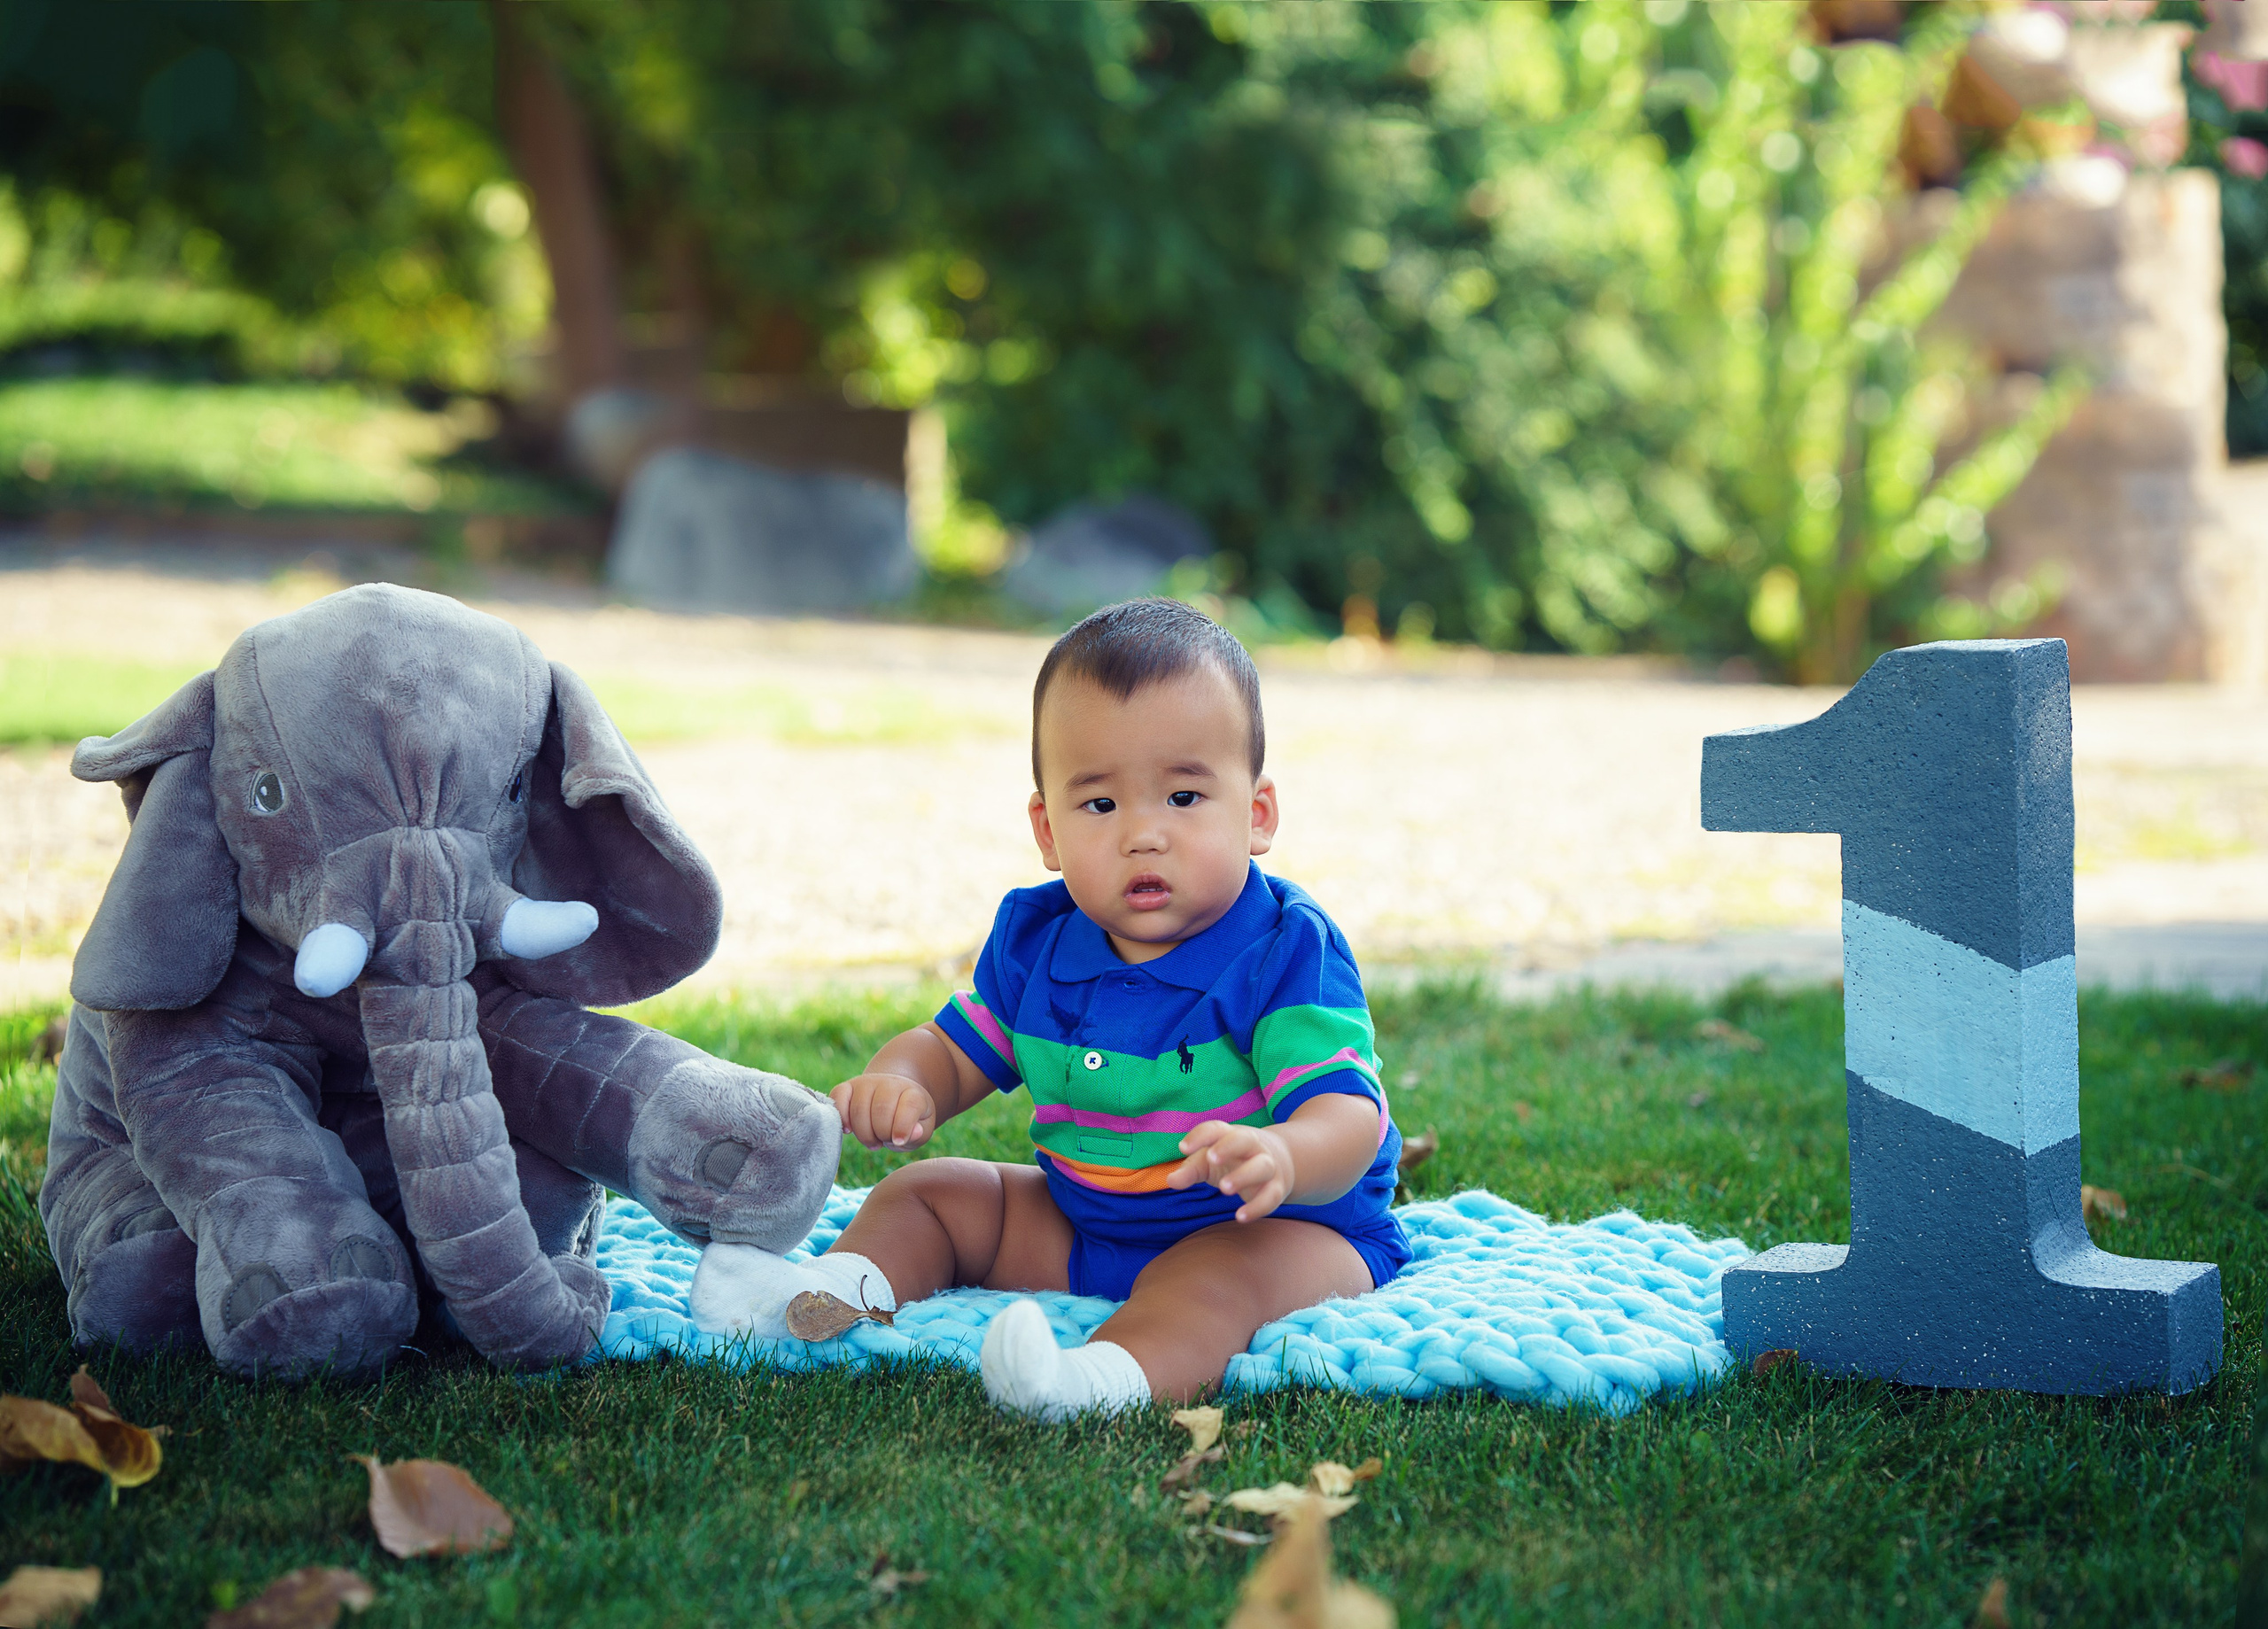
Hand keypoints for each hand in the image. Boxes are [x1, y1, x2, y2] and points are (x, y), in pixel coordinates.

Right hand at [831, 1072, 937, 1149]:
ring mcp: (866, 1083)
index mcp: (913, 1093)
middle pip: (881, 1110)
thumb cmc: (908, 1120)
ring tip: (872, 1140)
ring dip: (864, 1134)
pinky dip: (841, 1118)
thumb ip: (919, 1134)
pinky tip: (849, 1130)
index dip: (903, 1127)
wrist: (893, 1097)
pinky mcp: (847, 1087)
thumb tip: (913, 1132)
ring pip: (859, 1109)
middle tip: (883, 1141)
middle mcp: (889, 1083)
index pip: (909, 1106)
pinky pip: (838, 1098)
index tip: (898, 1142)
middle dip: (881, 1134)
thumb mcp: (921, 1129)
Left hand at [1168, 1120, 1294, 1221]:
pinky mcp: (1276, 1188)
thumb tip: (1170, 1181)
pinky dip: (1258, 1207)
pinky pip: (1271, 1196)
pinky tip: (1240, 1217)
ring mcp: (1268, 1166)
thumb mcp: (1209, 1162)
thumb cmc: (1233, 1160)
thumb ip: (1190, 1170)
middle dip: (1228, 1147)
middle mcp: (1252, 1146)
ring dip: (1244, 1176)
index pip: (1216, 1129)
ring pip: (1262, 1166)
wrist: (1281, 1161)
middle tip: (1211, 1158)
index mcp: (1231, 1135)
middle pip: (1244, 1139)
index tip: (1182, 1148)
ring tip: (1224, 1189)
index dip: (1200, 1136)